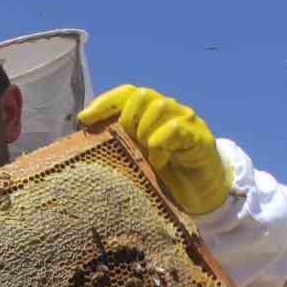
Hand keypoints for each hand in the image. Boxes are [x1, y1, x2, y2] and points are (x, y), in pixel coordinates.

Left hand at [78, 84, 232, 214]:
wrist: (203, 192)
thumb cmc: (167, 174)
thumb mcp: (138, 157)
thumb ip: (121, 142)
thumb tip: (87, 136)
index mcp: (152, 112)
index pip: (126, 93)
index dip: (104, 103)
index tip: (84, 120)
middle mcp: (170, 110)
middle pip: (141, 96)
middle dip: (127, 120)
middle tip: (129, 145)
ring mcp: (187, 121)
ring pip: (158, 106)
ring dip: (144, 132)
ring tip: (147, 156)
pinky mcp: (200, 138)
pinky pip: (175, 128)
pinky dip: (160, 143)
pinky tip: (159, 160)